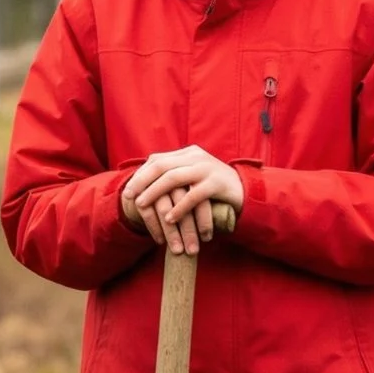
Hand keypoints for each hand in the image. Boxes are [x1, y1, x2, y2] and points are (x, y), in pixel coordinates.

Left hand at [121, 146, 243, 254]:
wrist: (245, 192)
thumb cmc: (214, 189)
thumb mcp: (192, 177)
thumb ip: (174, 175)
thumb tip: (145, 181)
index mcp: (188, 153)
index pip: (157, 160)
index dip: (140, 175)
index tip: (127, 191)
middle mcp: (196, 157)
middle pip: (162, 166)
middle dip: (142, 182)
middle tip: (129, 197)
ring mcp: (207, 169)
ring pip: (174, 178)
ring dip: (155, 193)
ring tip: (142, 206)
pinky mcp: (217, 183)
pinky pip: (193, 195)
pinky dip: (179, 208)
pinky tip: (169, 219)